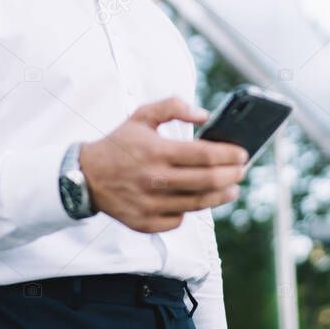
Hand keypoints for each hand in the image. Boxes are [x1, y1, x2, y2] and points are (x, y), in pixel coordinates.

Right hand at [79, 96, 248, 232]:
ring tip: (231, 188)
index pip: (205, 155)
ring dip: (221, 195)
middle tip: (242, 171)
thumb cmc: (118, 145)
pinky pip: (179, 219)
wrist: (86, 176)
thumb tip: (203, 114)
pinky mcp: (146, 222)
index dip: (230, 155)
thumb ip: (173, 106)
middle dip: (233, 175)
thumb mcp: (141, 116)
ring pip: (199, 203)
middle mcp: (155, 179)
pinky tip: (195, 199)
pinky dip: (190, 210)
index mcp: (157, 151)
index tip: (243, 154)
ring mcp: (151, 204)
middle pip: (208, 181)